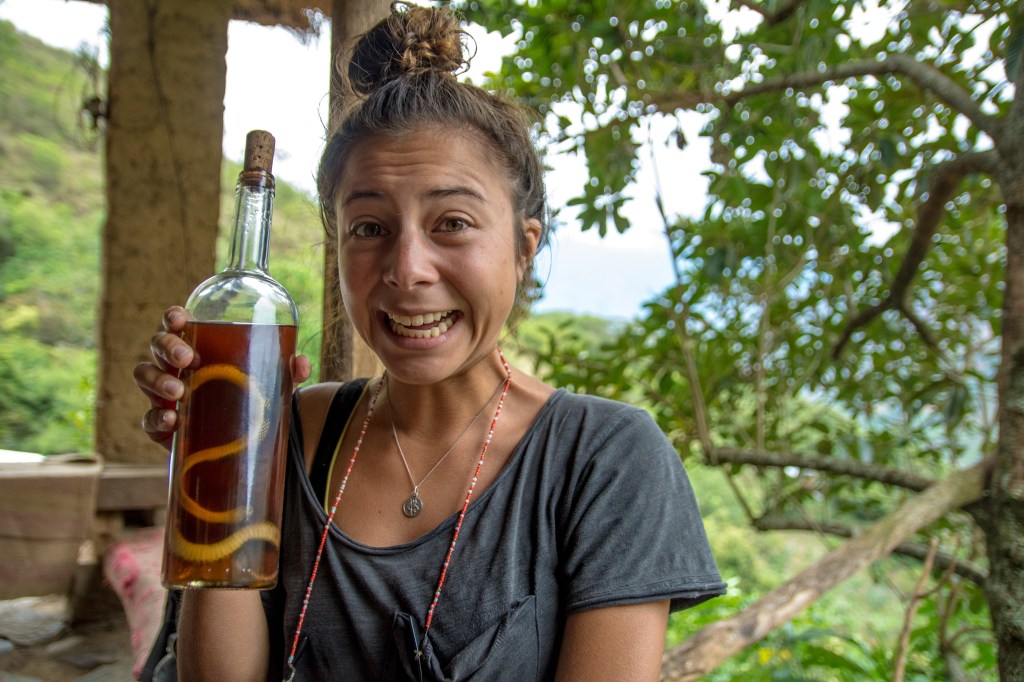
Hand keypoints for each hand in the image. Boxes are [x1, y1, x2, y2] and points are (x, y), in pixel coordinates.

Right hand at [133, 306, 311, 449]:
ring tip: (180, 390)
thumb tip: (300, 362)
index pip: (175, 325)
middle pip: (156, 346)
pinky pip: (149, 418)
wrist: (239, 445)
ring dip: (158, 379)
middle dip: (167, 347)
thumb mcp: (270, 384)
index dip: (172, 318)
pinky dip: (157, 417)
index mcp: (196, 349)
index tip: (180, 319)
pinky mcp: (162, 427)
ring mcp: (163, 396)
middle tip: (188, 358)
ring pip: (144, 376)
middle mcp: (174, 368)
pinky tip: (173, 419)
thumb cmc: (247, 401)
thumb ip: (286, 372)